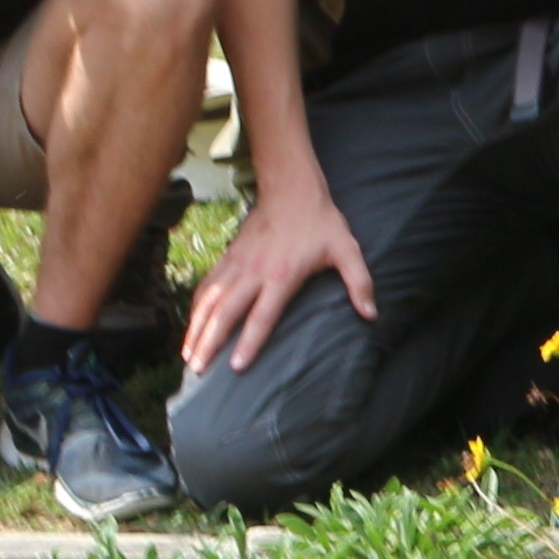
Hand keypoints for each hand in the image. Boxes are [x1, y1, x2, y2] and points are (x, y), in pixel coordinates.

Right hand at [183, 178, 372, 372]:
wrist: (292, 188)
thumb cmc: (321, 222)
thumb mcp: (346, 249)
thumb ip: (360, 282)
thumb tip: (372, 314)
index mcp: (282, 275)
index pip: (262, 316)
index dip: (249, 342)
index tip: (236, 367)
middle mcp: (254, 272)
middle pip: (226, 313)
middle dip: (210, 343)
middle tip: (198, 370)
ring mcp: (238, 264)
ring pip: (210, 301)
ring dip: (196, 328)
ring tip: (187, 356)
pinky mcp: (229, 256)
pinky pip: (208, 285)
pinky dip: (197, 306)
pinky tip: (192, 324)